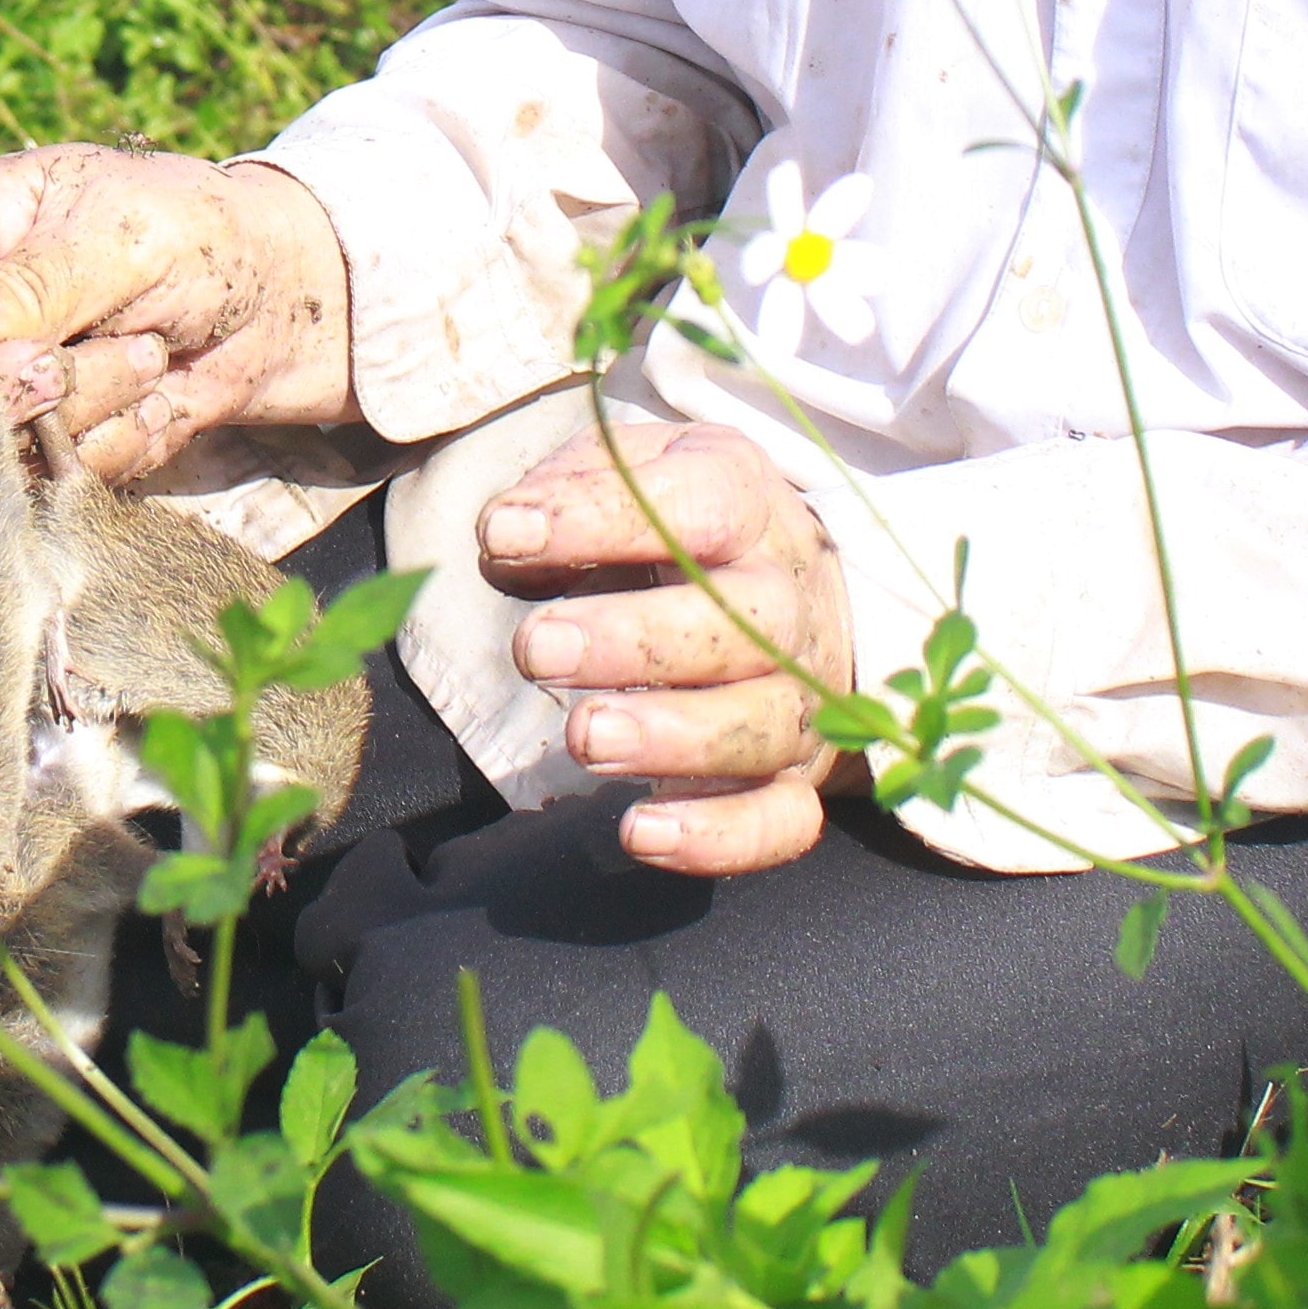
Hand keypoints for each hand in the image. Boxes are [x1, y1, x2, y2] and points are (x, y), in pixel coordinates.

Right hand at [0, 147, 356, 480]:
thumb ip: (33, 284)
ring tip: (149, 352)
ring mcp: (1, 388)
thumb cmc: (203, 231)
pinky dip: (114, 445)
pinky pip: (48, 479)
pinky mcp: (51, 446)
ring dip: (76, 410)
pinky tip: (161, 397)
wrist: (292, 303)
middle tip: (66, 362)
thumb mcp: (119, 234)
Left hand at [485, 421, 854, 877]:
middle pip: (740, 625)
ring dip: (669, 740)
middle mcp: (788, 604)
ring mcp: (798, 699)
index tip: (504, 531)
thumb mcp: (640, 471)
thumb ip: (575, 484)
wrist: (803, 594)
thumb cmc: (686, 529)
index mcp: (751, 507)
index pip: (701, 504)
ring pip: (758, 727)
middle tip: (538, 650)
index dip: (600, 517)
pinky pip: (779, 821)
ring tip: (584, 738)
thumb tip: (509, 531)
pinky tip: (638, 832)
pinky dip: (716, 836)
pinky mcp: (795, 781)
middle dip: (634, 641)